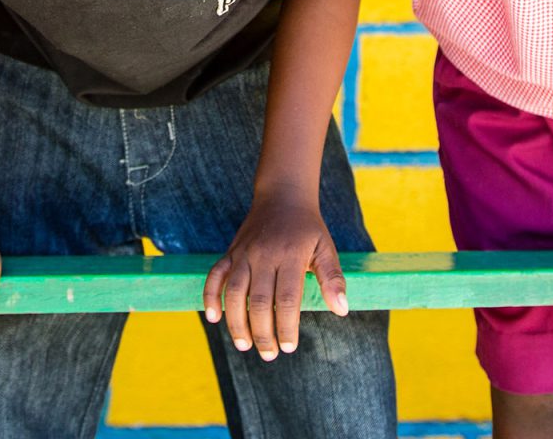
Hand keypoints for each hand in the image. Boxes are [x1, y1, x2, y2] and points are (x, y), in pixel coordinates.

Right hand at [203, 193, 348, 360]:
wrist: (282, 196)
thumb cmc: (307, 229)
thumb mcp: (326, 248)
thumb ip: (333, 279)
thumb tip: (341, 309)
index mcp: (290, 256)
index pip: (286, 299)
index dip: (286, 326)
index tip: (289, 347)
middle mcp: (264, 255)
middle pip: (258, 301)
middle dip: (262, 332)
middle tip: (268, 355)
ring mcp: (244, 254)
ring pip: (234, 293)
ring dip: (236, 322)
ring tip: (244, 345)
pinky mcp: (231, 252)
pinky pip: (215, 275)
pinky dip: (210, 296)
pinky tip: (213, 317)